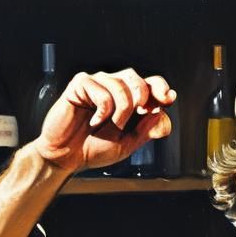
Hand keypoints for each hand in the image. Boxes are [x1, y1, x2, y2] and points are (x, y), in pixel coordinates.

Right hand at [32, 68, 175, 174]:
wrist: (67, 156)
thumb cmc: (95, 148)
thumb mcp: (128, 143)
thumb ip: (147, 130)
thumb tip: (164, 115)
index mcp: (130, 100)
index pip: (150, 84)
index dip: (161, 88)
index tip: (168, 99)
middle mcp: (115, 87)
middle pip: (139, 80)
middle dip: (143, 98)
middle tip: (136, 116)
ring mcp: (98, 84)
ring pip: (122, 85)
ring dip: (122, 111)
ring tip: (109, 125)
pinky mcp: (81, 84)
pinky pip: (102, 92)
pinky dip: (102, 111)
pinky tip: (93, 121)